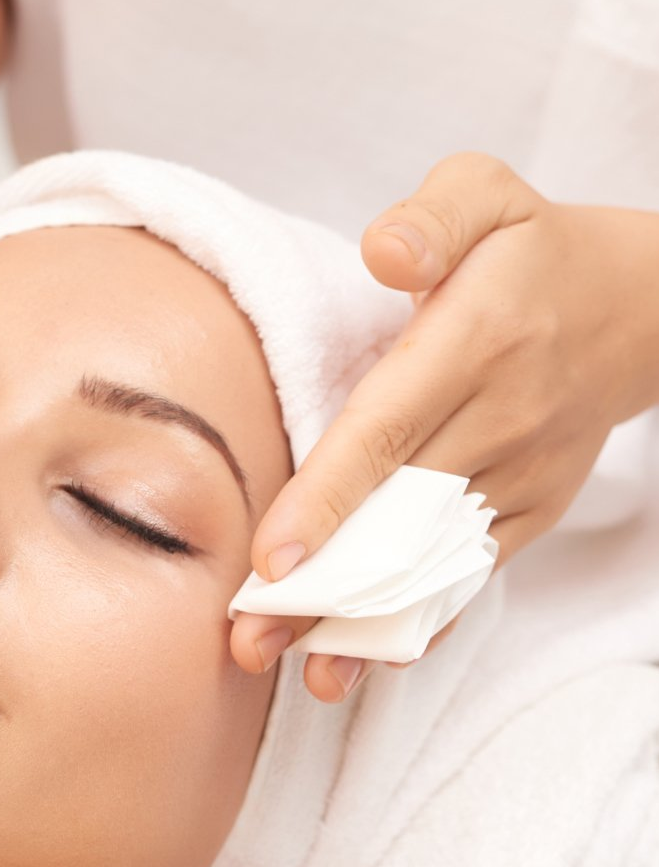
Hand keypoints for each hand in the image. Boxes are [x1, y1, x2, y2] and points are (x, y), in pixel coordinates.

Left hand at [230, 150, 658, 702]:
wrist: (642, 309)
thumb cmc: (532, 252)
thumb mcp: (487, 193)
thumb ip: (432, 216)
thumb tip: (382, 252)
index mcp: (475, 341)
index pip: (386, 430)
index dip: (328, 499)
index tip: (273, 560)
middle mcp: (500, 418)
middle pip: (393, 516)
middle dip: (320, 585)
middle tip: (247, 641)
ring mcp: (521, 474)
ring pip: (429, 561)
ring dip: (362, 623)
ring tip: (300, 673)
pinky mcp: (530, 510)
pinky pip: (468, 573)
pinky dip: (417, 620)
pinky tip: (364, 661)